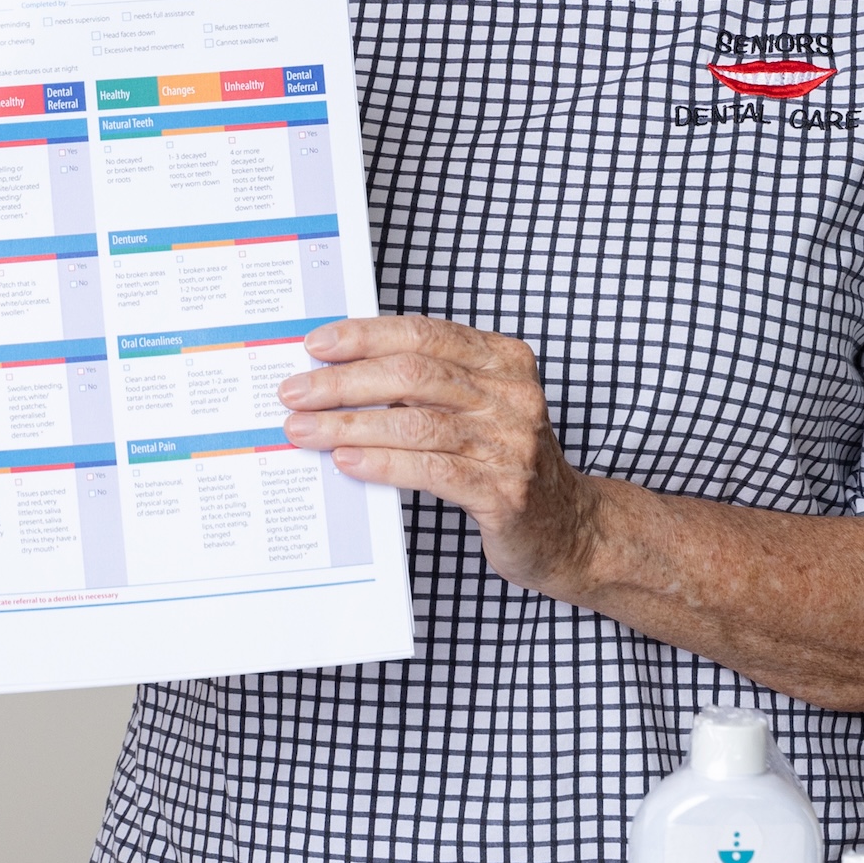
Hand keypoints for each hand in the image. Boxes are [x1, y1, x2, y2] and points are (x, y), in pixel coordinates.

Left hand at [276, 314, 605, 596]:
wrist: (567, 529)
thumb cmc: (506, 464)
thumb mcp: (479, 409)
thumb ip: (429, 387)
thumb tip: (341, 376)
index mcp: (505, 361)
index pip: (426, 334)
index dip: (366, 335)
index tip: (317, 344)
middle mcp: (512, 395)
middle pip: (414, 373)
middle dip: (344, 381)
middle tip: (295, 392)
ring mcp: (511, 442)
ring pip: (416, 421)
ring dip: (350, 425)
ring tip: (305, 431)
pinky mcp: (504, 491)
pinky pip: (431, 468)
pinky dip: (381, 463)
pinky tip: (347, 462)